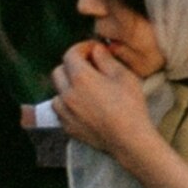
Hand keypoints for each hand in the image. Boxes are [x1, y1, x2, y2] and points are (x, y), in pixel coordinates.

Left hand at [49, 41, 156, 160]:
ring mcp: (65, 112)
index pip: (71, 54)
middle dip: (72, 65)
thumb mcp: (123, 75)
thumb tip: (96, 50)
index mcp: (80, 78)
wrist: (128, 139)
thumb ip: (105, 59)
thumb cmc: (130, 106)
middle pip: (59, 71)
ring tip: (85, 88)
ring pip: (57, 92)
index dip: (82, 48)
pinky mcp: (67, 127)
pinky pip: (61, 110)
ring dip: (67, 86)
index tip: (93, 50)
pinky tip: (83, 105)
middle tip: (89, 66)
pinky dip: (68, 104)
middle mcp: (67, 94)